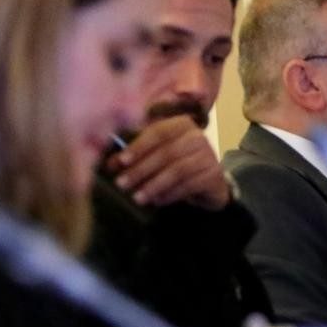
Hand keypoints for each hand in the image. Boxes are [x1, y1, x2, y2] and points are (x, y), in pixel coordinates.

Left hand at [108, 115, 230, 209]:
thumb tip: (112, 164)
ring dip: (154, 185)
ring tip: (137, 197)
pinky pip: (189, 185)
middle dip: (141, 169)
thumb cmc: (176, 163)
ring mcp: (208, 155)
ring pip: (177, 170)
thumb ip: (135, 155)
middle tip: (122, 184)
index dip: (139, 146)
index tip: (121, 161)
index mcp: (181, 124)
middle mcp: (197, 136)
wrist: (208, 181)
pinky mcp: (214, 175)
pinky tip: (157, 201)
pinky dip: (170, 194)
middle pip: (166, 152)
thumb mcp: (155, 154)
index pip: (158, 132)